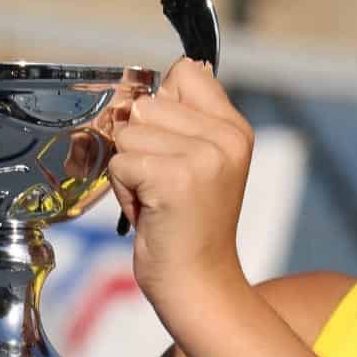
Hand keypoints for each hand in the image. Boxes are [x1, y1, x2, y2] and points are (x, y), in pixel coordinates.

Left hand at [106, 57, 253, 324]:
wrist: (199, 284)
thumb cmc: (187, 227)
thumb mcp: (198, 163)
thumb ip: (181, 121)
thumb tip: (142, 92)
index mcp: (235, 128)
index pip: (183, 73)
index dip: (161, 110)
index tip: (171, 151)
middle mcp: (226, 138)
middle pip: (147, 103)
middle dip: (140, 145)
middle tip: (163, 186)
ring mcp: (203, 158)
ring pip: (130, 132)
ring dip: (130, 169)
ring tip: (156, 199)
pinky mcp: (175, 180)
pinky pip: (120, 162)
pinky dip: (124, 190)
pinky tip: (150, 211)